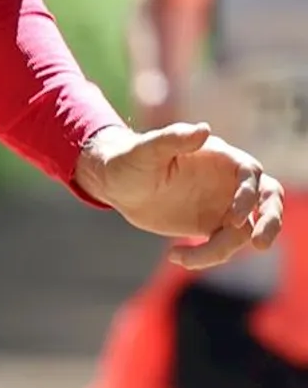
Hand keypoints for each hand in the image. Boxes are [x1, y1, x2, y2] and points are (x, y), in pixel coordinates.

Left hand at [75, 122, 282, 269]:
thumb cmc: (130, 159)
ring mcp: (222, 205)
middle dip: (272, 220)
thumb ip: (173, 138)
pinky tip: (175, 256)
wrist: (116, 183)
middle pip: (268, 199)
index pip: (251, 174)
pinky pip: (223, 245)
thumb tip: (204, 129)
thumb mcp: (146, 150)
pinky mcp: (211, 225)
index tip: (235, 217)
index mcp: (219, 158)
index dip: (250, 195)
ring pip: (246, 229)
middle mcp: (228, 182)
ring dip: (225, 249)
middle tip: (260, 243)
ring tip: (182, 257)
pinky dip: (205, 256)